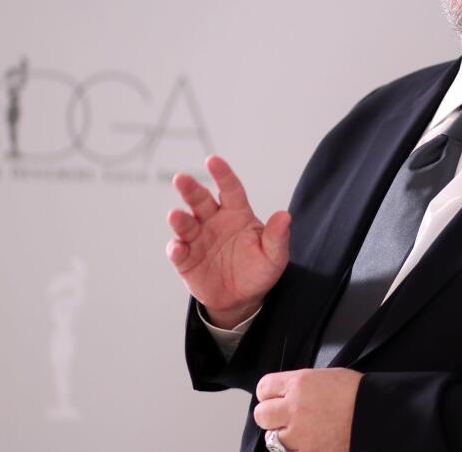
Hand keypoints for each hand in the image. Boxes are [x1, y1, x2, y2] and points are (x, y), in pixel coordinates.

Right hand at [167, 156, 290, 327]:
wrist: (241, 300)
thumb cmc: (259, 270)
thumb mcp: (274, 256)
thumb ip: (277, 236)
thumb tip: (285, 216)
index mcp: (236, 213)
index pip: (230, 189)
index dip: (222, 175)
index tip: (213, 161)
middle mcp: (213, 221)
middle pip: (200, 200)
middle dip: (190, 189)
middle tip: (181, 178)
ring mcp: (198, 239)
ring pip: (186, 224)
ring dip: (180, 219)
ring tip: (176, 216)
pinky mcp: (186, 260)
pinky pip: (178, 252)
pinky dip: (176, 249)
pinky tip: (178, 248)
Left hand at [254, 368, 362, 451]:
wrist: (377, 415)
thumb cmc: (358, 394)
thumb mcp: (325, 377)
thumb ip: (300, 386)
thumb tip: (287, 394)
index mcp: (299, 383)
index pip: (264, 387)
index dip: (269, 394)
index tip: (274, 398)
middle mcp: (294, 408)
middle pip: (262, 415)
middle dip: (271, 416)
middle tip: (283, 418)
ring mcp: (300, 434)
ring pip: (273, 438)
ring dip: (283, 436)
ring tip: (301, 432)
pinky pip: (291, 451)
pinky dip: (298, 448)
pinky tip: (312, 442)